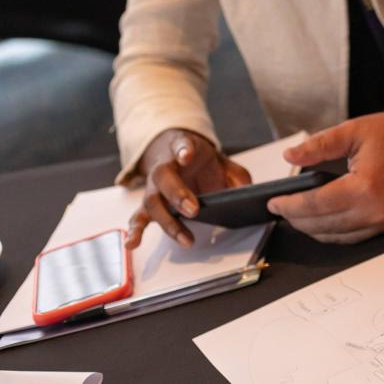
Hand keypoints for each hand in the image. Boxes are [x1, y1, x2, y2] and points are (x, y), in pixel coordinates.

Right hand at [128, 128, 251, 248]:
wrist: (180, 157)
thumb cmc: (202, 162)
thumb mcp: (223, 162)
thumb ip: (236, 175)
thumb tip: (247, 192)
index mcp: (182, 149)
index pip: (182, 144)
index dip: (184, 149)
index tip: (186, 155)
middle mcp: (164, 167)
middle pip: (164, 179)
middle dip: (177, 195)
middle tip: (194, 210)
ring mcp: (154, 187)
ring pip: (153, 202)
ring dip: (168, 222)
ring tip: (186, 238)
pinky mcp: (150, 204)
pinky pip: (138, 217)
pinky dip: (135, 231)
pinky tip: (132, 244)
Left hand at [267, 105, 383, 243]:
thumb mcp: (356, 130)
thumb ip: (319, 145)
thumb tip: (290, 157)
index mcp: (364, 187)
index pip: (313, 205)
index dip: (288, 205)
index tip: (274, 202)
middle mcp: (376, 211)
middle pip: (322, 226)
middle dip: (297, 219)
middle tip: (282, 209)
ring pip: (338, 237)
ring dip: (315, 230)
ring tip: (299, 216)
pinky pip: (357, 237)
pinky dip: (336, 233)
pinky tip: (326, 222)